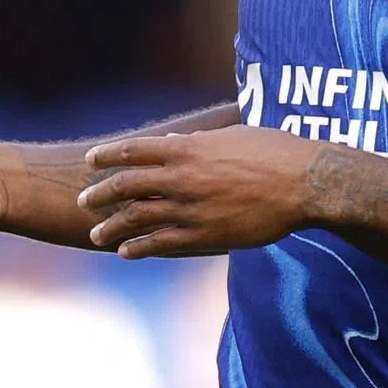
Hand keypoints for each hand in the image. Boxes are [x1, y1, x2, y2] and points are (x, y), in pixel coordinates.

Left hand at [79, 125, 322, 258]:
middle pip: (125, 186)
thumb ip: (197, 141)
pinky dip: (139, 248)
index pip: (133, 150)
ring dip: (112, 226)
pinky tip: (128, 251)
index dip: (108, 155)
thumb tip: (167, 144)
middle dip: (99, 194)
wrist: (304, 184)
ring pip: (136, 219)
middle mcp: (181, 178)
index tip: (91, 160)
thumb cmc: (275, 151)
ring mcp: (189, 210)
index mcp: (188, 149)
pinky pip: (160, 244)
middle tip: (84, 201)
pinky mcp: (203, 237)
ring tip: (98, 233)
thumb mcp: (233, 135)